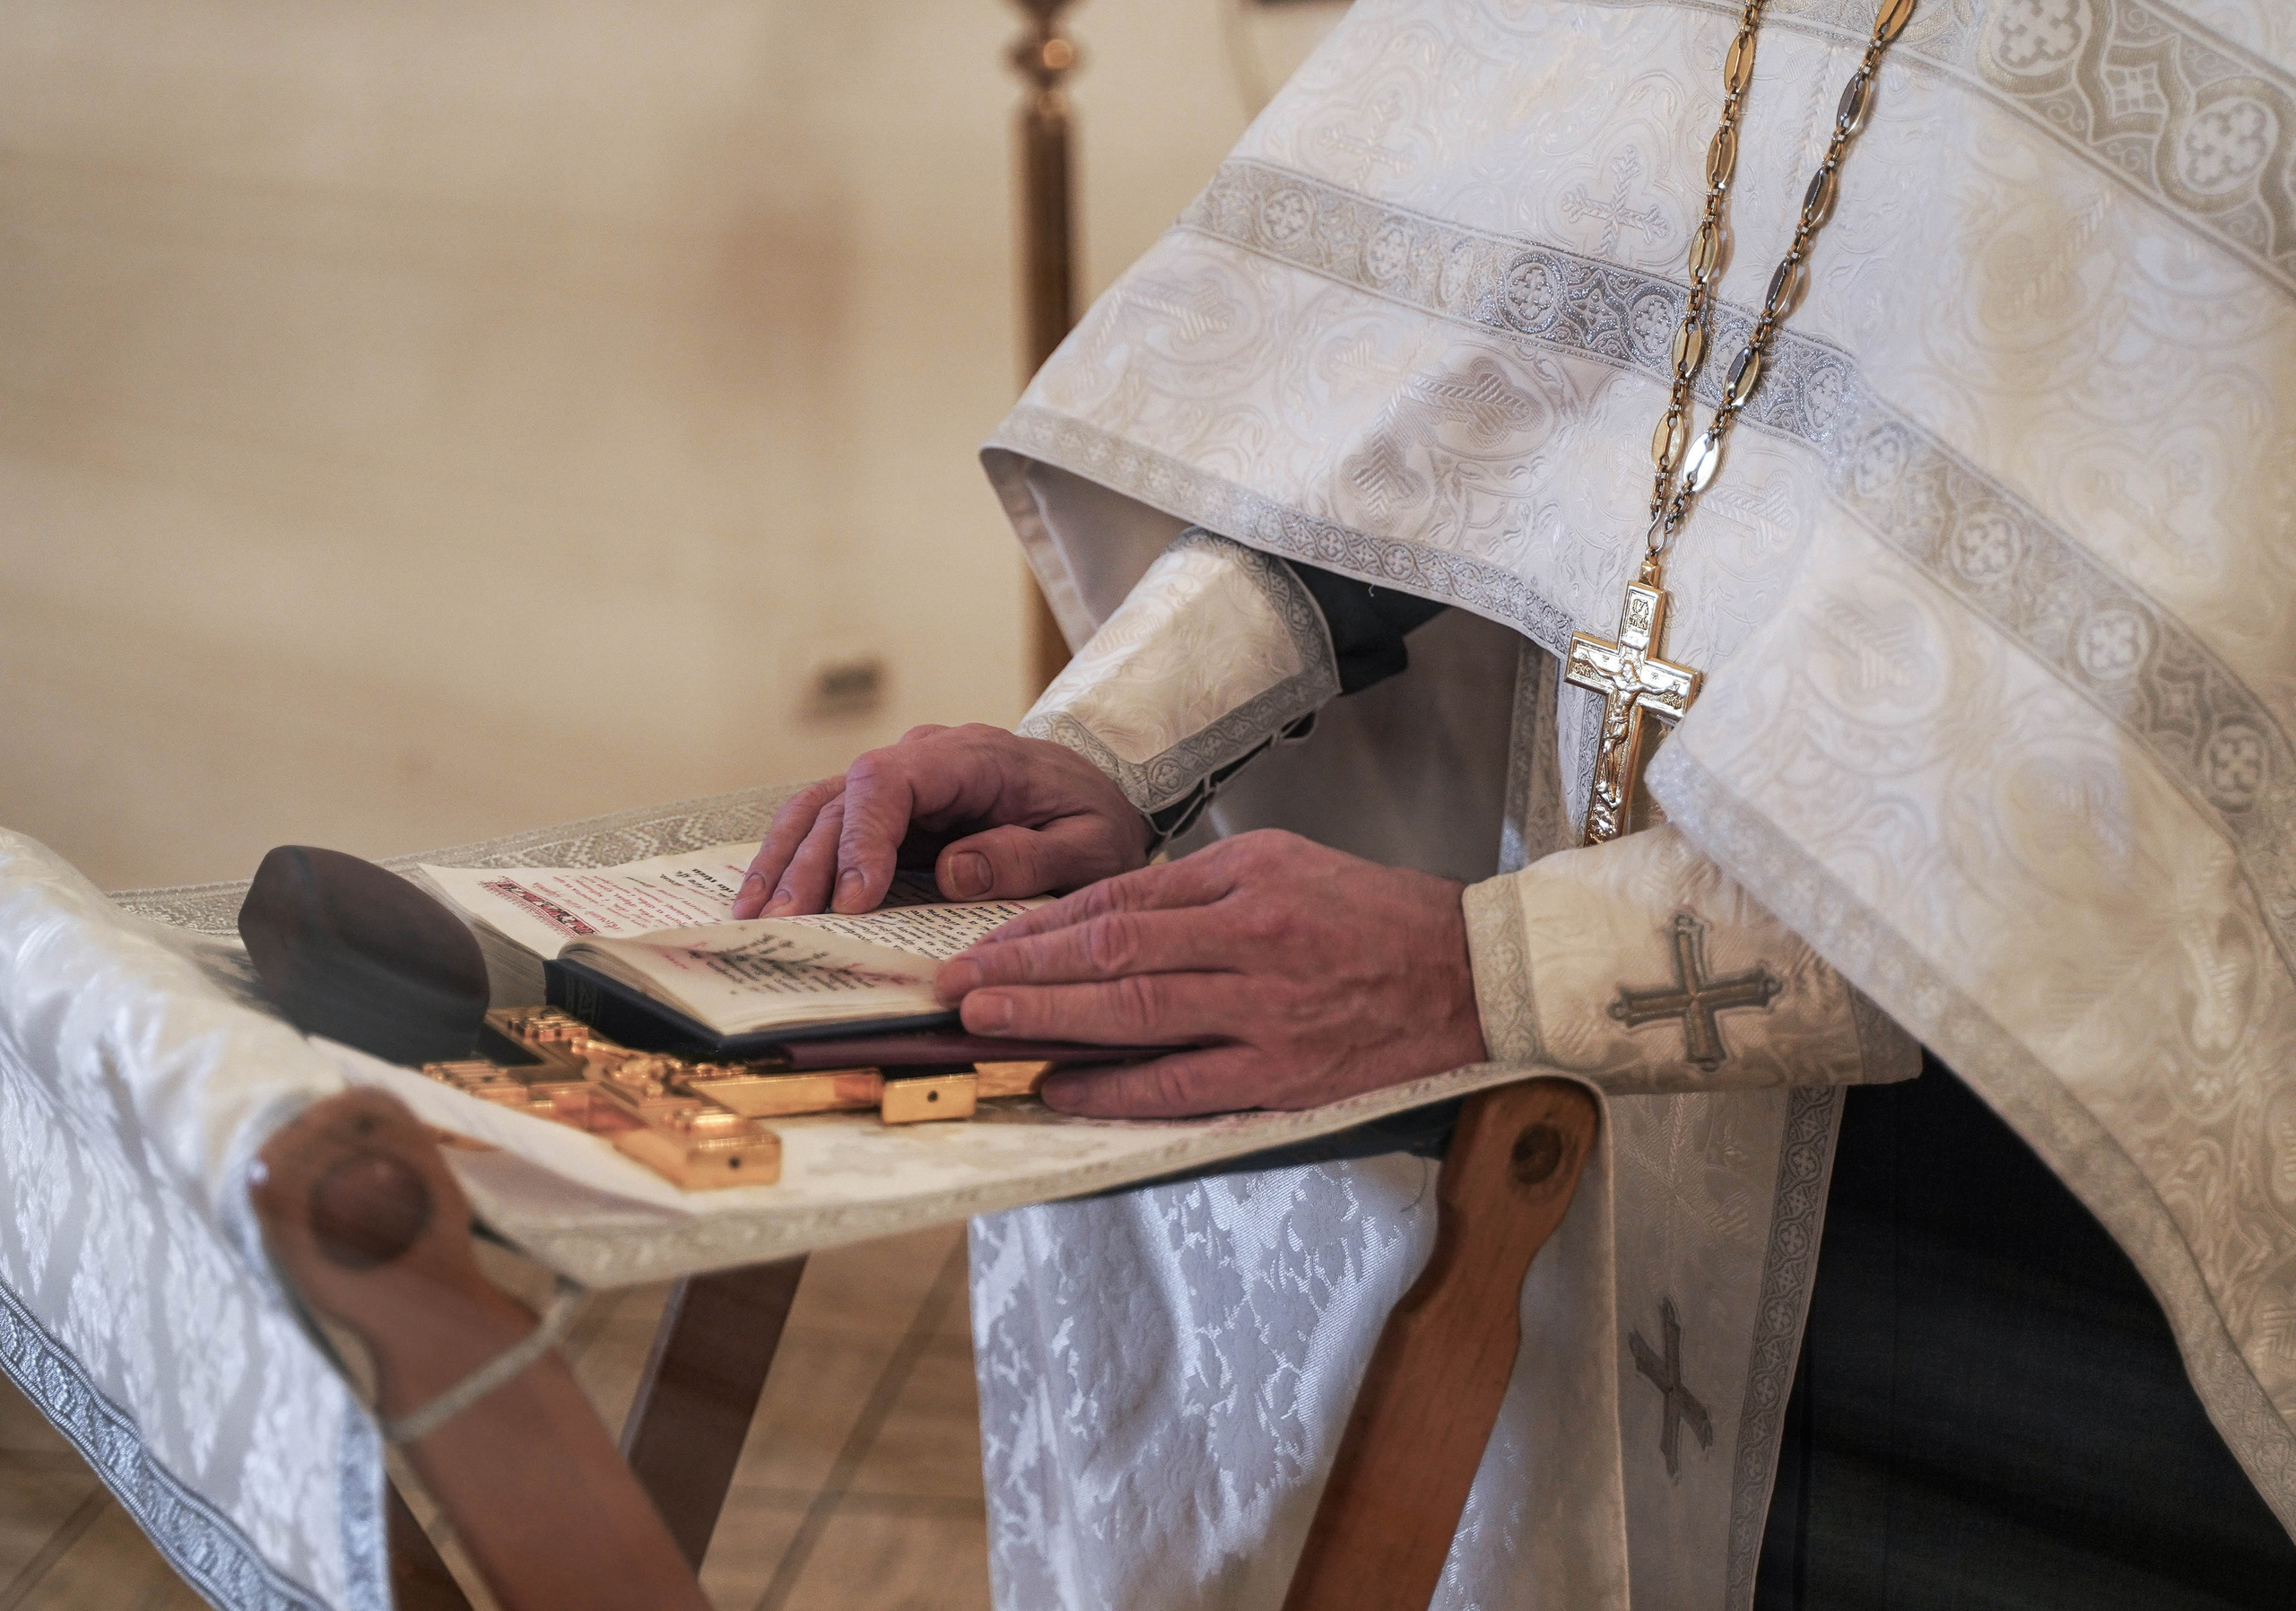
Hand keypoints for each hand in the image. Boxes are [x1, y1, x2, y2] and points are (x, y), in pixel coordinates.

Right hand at [733, 723, 1151, 916]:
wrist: (1099, 797)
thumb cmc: (1095, 821)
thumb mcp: (1090, 847)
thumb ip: (1027, 856)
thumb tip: (951, 870)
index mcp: (973, 758)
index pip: (892, 782)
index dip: (862, 839)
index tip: (853, 900)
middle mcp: (923, 760)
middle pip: (842, 799)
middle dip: (809, 863)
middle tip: (785, 925)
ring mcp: (899, 784)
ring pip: (820, 810)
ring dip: (784, 863)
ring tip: (754, 920)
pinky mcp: (887, 813)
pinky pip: (827, 828)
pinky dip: (792, 862)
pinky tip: (764, 903)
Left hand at [932, 830, 1486, 1116]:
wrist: (1469, 973)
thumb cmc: (1368, 914)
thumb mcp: (1281, 865)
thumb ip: (1193, 890)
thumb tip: (1097, 921)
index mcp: (1245, 882)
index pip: (1119, 904)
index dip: (1040, 928)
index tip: (983, 943)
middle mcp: (1250, 943)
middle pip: (1112, 957)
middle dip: (1023, 973)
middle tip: (955, 987)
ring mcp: (1266, 1014)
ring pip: (1136, 1019)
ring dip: (1051, 1025)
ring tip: (987, 1027)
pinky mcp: (1284, 1075)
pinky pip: (1183, 1087)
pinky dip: (1117, 1091)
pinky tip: (1064, 1089)